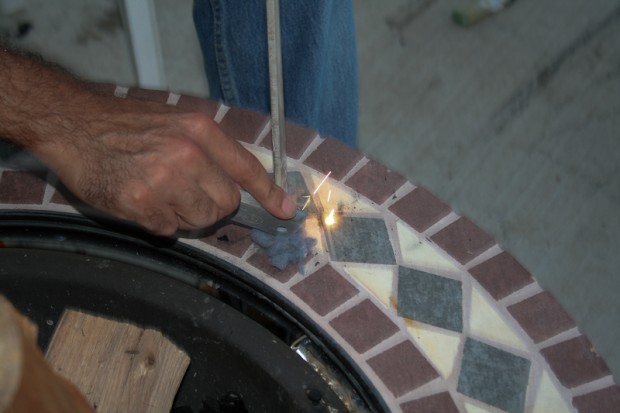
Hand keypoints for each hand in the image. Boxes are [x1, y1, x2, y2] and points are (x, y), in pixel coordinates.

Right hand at [37, 95, 295, 235]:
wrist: (74, 125)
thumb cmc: (126, 124)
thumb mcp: (175, 121)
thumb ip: (209, 149)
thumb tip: (242, 185)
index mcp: (201, 130)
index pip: (247, 168)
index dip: (269, 193)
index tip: (285, 210)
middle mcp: (188, 155)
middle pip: (225, 203)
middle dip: (210, 204)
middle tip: (184, 190)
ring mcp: (164, 180)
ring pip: (199, 220)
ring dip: (183, 214)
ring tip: (159, 191)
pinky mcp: (140, 203)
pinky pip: (168, 229)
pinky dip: (158, 221)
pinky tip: (140, 199)